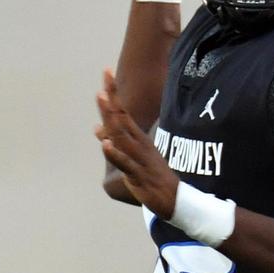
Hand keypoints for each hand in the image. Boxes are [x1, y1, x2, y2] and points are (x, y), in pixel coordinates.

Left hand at [95, 68, 177, 216]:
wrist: (176, 200)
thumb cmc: (154, 177)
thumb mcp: (133, 156)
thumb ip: (115, 141)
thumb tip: (96, 128)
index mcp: (137, 139)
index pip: (123, 112)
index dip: (114, 93)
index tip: (106, 72)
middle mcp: (138, 144)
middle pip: (122, 118)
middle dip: (113, 97)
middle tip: (106, 76)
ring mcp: (139, 159)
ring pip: (122, 135)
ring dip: (111, 117)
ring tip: (102, 99)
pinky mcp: (139, 175)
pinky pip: (125, 163)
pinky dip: (115, 153)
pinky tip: (105, 143)